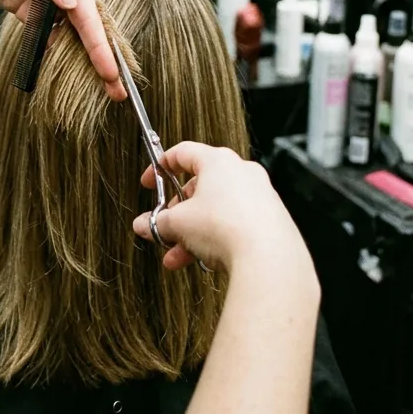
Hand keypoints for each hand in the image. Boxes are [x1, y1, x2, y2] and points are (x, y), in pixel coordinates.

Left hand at [0, 0, 123, 99]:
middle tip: (117, 89)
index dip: (99, 42)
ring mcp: (46, 2)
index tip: (110, 68)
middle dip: (102, 59)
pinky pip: (45, 37)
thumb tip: (71, 2)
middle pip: (86, 29)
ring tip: (100, 89)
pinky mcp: (29, 12)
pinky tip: (65, 74)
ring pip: (69, 37)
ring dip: (83, 62)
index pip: (88, 12)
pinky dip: (54, 54)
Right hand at [133, 143, 310, 273]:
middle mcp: (242, 173)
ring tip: (177, 256)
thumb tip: (143, 225)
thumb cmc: (226, 226)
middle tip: (165, 228)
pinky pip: (234, 224)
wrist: (267, 255)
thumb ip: (157, 222)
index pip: (183, 152)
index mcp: (219, 161)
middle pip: (200, 187)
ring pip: (216, 211)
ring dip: (193, 233)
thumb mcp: (179, 223)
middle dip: (178, 213)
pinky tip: (203, 261)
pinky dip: (216, 239)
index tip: (150, 181)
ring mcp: (258, 195)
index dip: (161, 166)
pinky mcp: (269, 219)